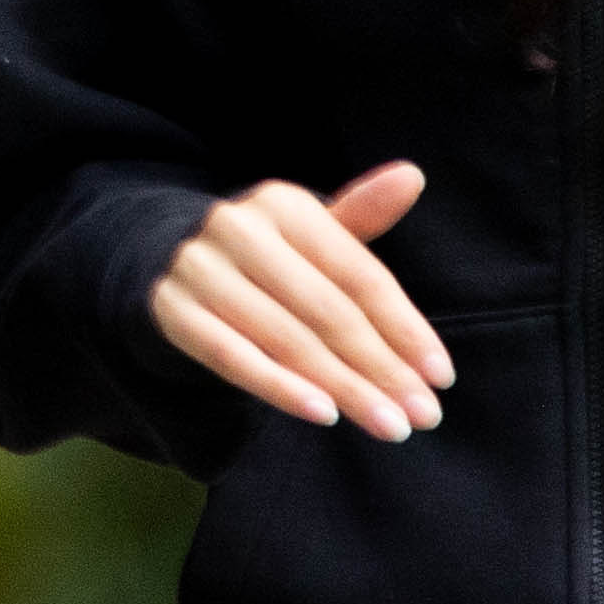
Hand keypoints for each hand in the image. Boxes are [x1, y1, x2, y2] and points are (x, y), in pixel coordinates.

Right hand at [147, 163, 449, 438]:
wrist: (161, 257)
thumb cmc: (263, 254)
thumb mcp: (308, 232)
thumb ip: (362, 215)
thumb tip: (412, 176)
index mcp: (285, 205)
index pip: (359, 275)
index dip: (404, 327)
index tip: (441, 377)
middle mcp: (239, 229)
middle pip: (327, 311)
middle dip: (381, 368)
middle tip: (423, 415)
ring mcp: (201, 270)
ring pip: (286, 339)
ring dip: (344, 388)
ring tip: (388, 426)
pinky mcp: (172, 310)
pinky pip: (232, 357)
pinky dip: (280, 387)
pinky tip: (324, 414)